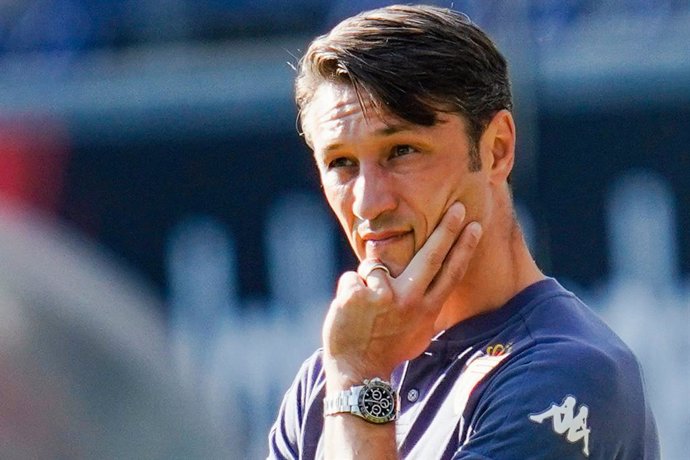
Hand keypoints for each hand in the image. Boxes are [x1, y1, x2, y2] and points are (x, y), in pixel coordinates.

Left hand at [322, 202, 482, 387]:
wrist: (358, 369)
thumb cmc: (388, 349)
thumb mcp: (417, 332)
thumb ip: (424, 306)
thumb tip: (433, 285)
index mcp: (426, 309)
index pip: (450, 273)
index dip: (464, 247)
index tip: (475, 226)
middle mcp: (410, 300)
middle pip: (432, 255)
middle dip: (446, 229)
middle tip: (456, 206)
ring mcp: (384, 296)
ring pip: (375, 265)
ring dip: (365, 282)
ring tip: (363, 310)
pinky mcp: (358, 294)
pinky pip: (351, 278)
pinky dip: (347, 292)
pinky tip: (349, 313)